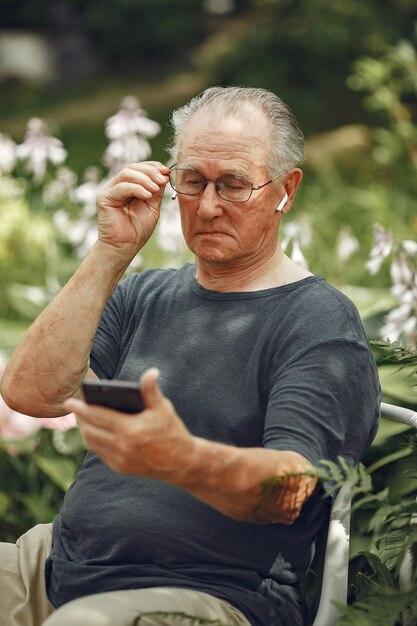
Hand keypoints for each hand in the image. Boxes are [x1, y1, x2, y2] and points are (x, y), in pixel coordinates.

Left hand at [64, 369, 196, 482]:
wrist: (182, 463)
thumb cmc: (172, 431)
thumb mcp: (163, 408)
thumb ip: (151, 390)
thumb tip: (151, 372)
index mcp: (131, 430)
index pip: (98, 417)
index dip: (81, 409)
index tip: (68, 402)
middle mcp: (123, 447)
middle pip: (90, 430)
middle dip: (79, 418)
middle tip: (73, 407)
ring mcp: (120, 460)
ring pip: (92, 443)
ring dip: (85, 429)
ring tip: (82, 417)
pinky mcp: (120, 468)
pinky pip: (100, 452)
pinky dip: (93, 440)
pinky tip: (93, 430)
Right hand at [96, 162, 169, 251]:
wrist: (124, 247)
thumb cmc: (137, 230)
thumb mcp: (152, 207)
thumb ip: (156, 191)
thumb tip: (164, 174)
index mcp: (129, 186)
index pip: (140, 168)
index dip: (153, 167)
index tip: (166, 171)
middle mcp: (118, 186)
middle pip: (133, 167)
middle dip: (150, 171)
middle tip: (163, 179)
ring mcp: (110, 191)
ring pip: (127, 173)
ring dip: (145, 179)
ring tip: (156, 188)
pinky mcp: (104, 198)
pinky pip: (121, 187)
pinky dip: (136, 189)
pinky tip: (147, 195)